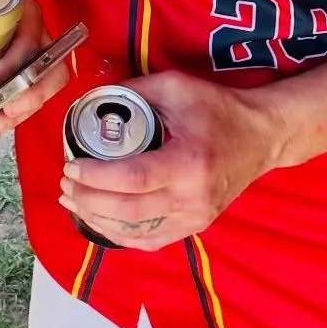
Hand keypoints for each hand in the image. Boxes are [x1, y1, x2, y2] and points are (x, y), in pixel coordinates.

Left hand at [0, 0, 67, 140]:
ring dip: (14, 117)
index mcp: (27, 14)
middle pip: (49, 75)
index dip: (9, 66)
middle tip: (1, 112)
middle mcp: (40, 37)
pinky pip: (26, 100)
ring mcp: (38, 58)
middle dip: (27, 99)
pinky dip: (6, 119)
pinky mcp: (29, 74)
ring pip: (40, 94)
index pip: (29, 43)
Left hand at [59, 71, 285, 250]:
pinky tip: (99, 219)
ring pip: (137, 232)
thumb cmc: (218, 108)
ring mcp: (196, 217)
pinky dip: (120, 234)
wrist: (262, 136)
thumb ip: (132, 91)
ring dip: (98, 219)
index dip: (96, 176)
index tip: (69, 166)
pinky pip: (151, 240)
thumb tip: (91, 100)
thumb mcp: (174, 87)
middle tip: (64, 183)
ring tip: (72, 200)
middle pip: (129, 211)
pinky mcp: (196, 226)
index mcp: (189, 162)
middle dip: (88, 199)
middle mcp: (193, 197)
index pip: (133, 179)